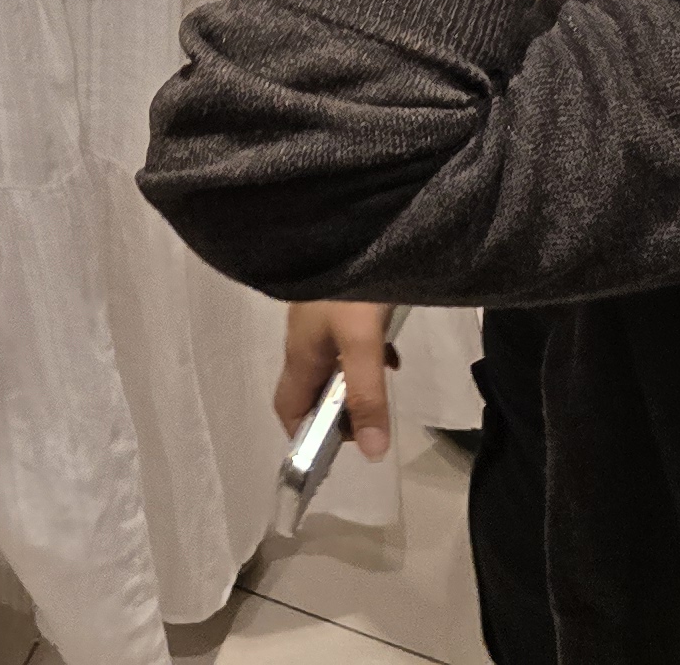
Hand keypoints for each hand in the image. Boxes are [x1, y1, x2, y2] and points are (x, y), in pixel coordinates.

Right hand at [282, 301, 399, 464]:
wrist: (355, 225)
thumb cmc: (350, 288)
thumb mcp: (362, 343)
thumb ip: (367, 396)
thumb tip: (372, 454)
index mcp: (300, 354)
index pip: (288, 409)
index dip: (307, 436)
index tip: (340, 448)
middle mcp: (305, 340)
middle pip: (314, 390)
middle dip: (340, 411)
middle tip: (375, 417)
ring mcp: (321, 319)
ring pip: (334, 365)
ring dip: (358, 383)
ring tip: (387, 384)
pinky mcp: (340, 303)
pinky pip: (350, 342)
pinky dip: (368, 354)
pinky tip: (391, 350)